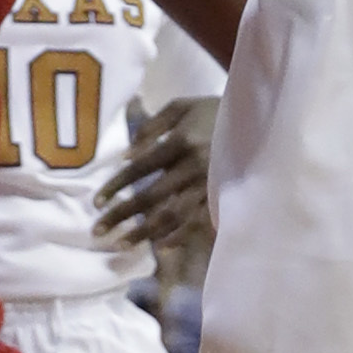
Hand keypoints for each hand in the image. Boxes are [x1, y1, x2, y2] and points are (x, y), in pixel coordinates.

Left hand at [94, 95, 216, 248]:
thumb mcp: (183, 106)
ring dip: (144, 232)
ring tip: (121, 245)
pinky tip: (160, 247)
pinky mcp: (219, 198)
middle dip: (123, 214)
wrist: (257, 119)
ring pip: (171, 215)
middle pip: (151, 196)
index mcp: (182, 141)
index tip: (96, 202)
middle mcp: (193, 166)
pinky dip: (178, 236)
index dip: (116, 185)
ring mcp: (208, 185)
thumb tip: (127, 155)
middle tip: (98, 231)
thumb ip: (153, 125)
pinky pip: (197, 223)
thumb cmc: (212, 110)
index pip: (140, 168)